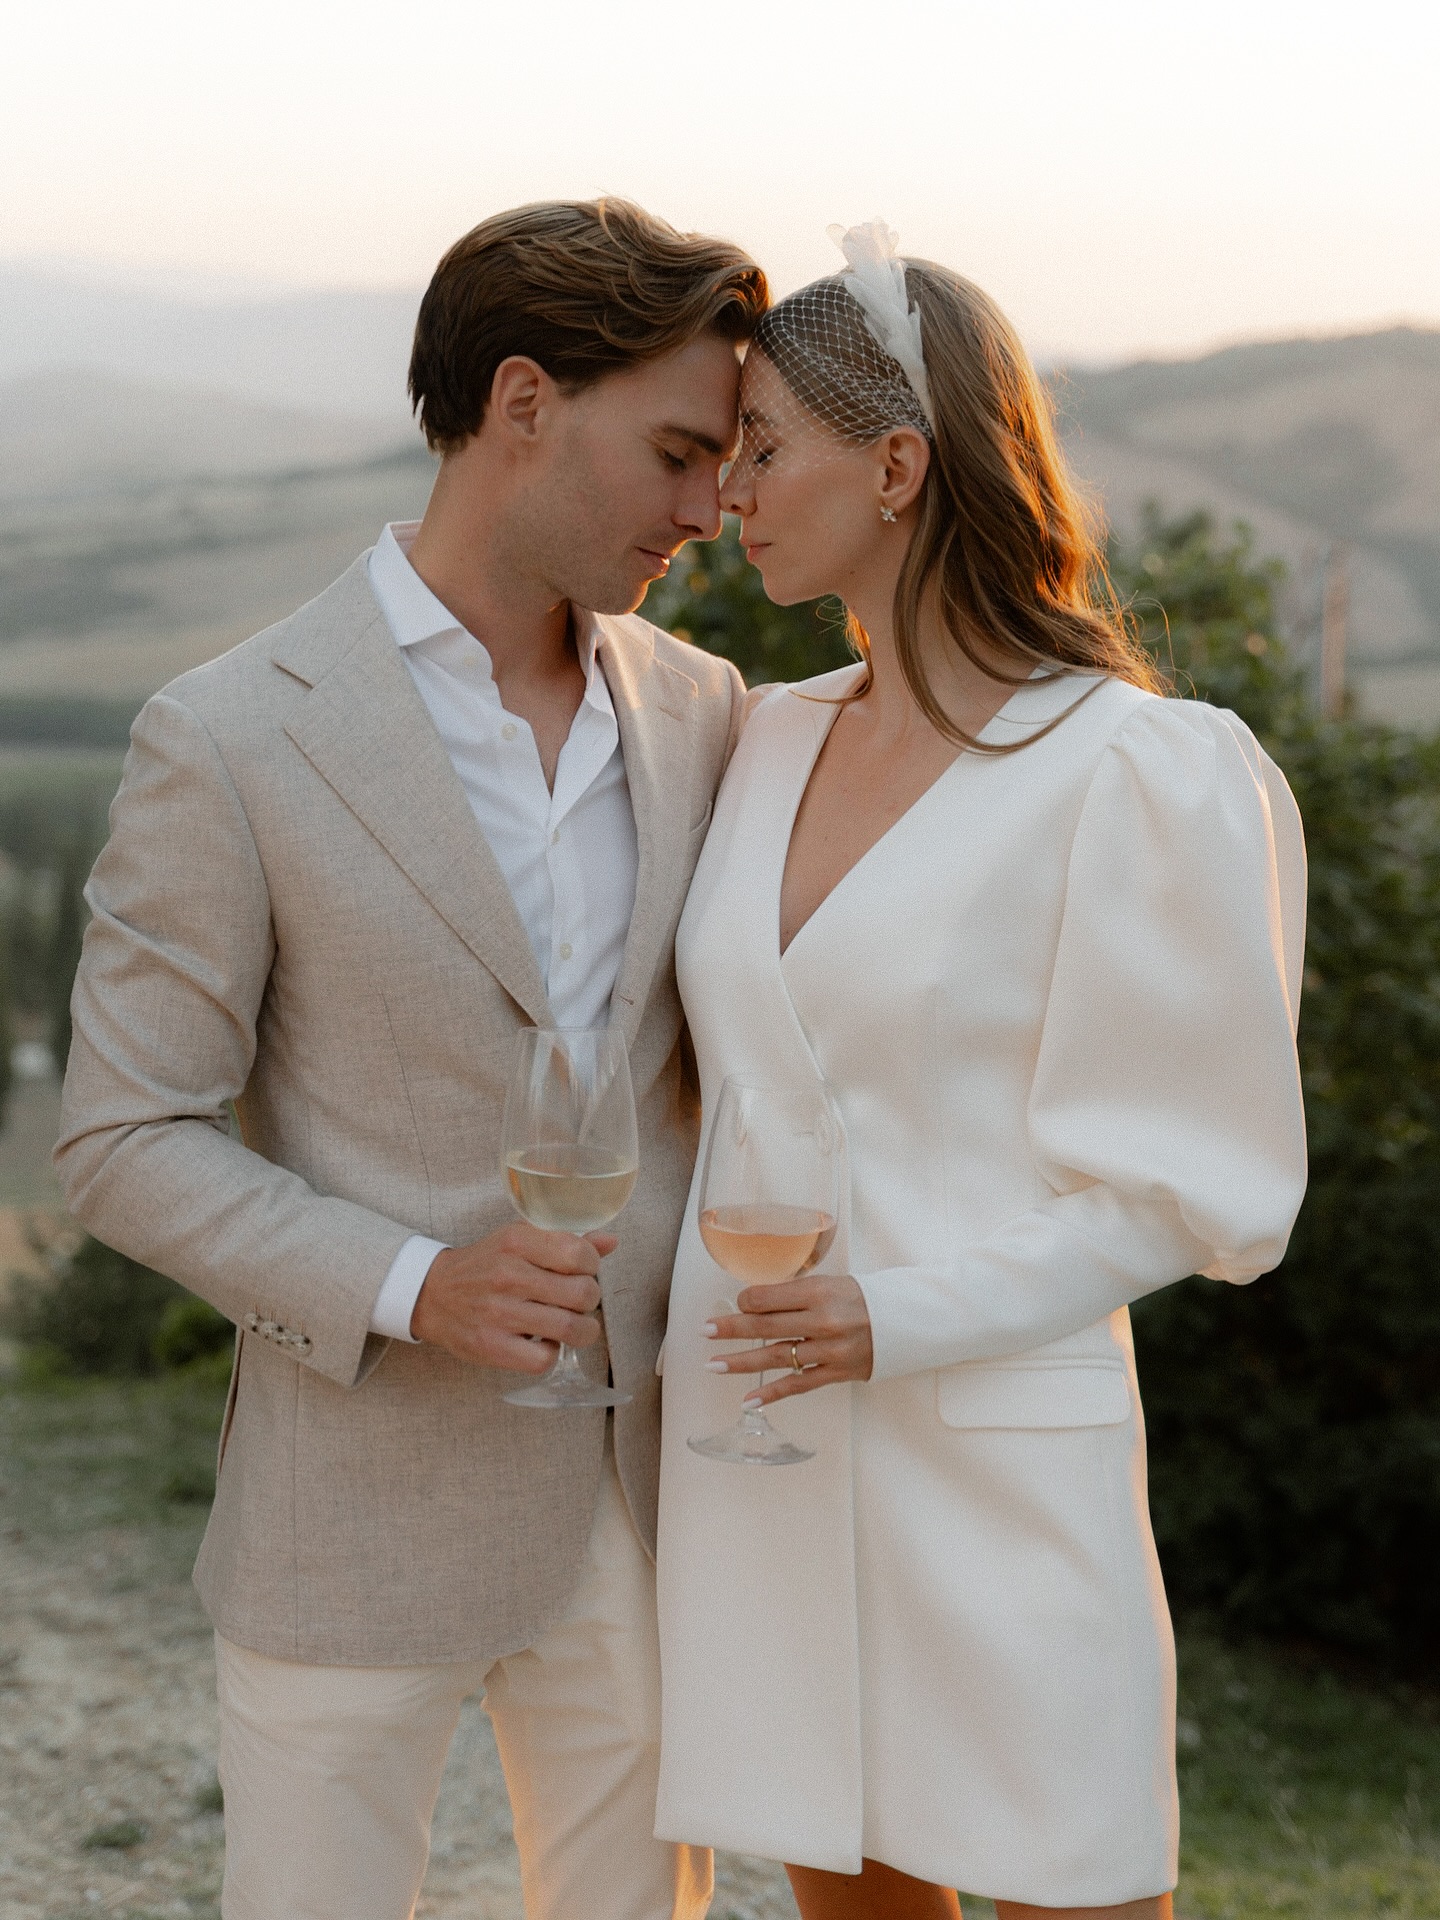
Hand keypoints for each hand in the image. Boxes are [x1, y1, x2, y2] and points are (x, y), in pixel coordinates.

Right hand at [410, 1225, 616, 1372]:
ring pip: (571, 1328)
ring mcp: (499, 1313)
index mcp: (517, 1241)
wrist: (431, 1294)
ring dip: (582, 1331)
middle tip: (577, 1302)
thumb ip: (566, 1241)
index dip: (592, 1266)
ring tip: (571, 1326)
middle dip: (589, 1300)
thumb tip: (611, 1243)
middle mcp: (508, 1274)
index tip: (582, 1272)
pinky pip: (545, 1359)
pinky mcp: (492, 1347)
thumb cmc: (485, 1265)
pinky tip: (543, 1342)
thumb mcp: (519, 1241)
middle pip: (583, 1294)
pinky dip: (552, 1353)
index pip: (580, 1254)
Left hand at [703, 1273, 872, 1405]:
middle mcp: (822, 1321)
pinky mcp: (836, 1373)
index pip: (768, 1297)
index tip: (736, 1303)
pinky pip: (797, 1385)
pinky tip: (748, 1400)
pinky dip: (771, 1394)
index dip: (746, 1300)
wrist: (904, 1321)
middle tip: (705, 1331)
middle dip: (731, 1329)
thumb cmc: (862, 1298)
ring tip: (714, 1364)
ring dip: (741, 1362)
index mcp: (819, 1292)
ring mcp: (829, 1351)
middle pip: (765, 1326)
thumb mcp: (830, 1283)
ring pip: (776, 1357)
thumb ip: (795, 1293)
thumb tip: (753, 1303)